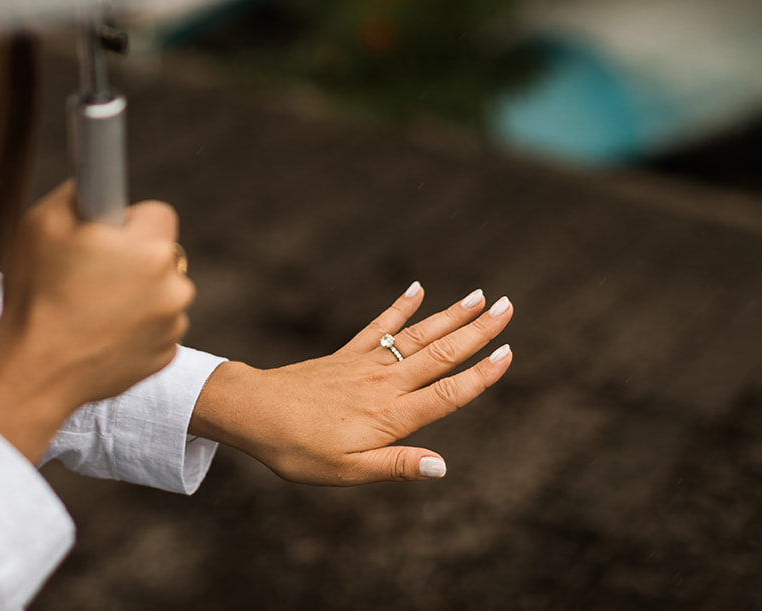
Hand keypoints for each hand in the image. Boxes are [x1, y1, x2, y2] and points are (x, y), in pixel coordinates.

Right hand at [0, 181, 193, 460]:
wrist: (32, 372)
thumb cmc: (35, 293)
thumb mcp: (42, 222)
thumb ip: (80, 191)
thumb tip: (98, 181)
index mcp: (150, 247)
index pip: (157, 213)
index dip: (126, 221)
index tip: (103, 235)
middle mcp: (174, 285)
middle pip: (161, 253)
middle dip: (133, 258)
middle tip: (89, 272)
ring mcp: (172, 325)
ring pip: (160, 291)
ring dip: (136, 293)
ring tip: (89, 308)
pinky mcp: (164, 356)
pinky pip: (155, 326)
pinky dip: (134, 327)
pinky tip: (98, 333)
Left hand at [189, 283, 512, 483]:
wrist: (253, 413)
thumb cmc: (298, 450)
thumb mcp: (347, 471)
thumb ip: (397, 466)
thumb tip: (443, 467)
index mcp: (390, 415)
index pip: (447, 393)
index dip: (480, 375)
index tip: (509, 353)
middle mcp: (384, 383)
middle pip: (440, 354)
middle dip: (477, 331)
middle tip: (509, 307)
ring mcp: (365, 364)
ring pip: (417, 335)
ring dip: (450, 315)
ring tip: (480, 296)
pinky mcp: (346, 355)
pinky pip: (379, 326)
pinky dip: (400, 308)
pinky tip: (418, 289)